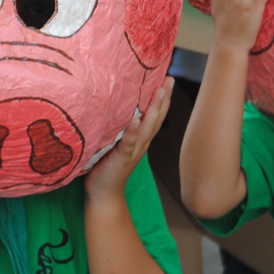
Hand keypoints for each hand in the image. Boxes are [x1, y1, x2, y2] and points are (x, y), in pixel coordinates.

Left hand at [84, 77, 172, 200]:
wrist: (104, 194)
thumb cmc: (106, 166)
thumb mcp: (115, 142)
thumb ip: (120, 128)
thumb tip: (113, 104)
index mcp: (141, 138)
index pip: (155, 115)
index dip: (163, 98)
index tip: (167, 79)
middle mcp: (141, 143)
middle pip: (157, 118)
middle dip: (164, 98)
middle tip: (169, 80)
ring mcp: (133, 151)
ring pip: (148, 127)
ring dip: (154, 110)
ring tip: (160, 92)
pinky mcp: (121, 158)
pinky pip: (129, 143)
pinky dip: (133, 131)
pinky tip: (136, 119)